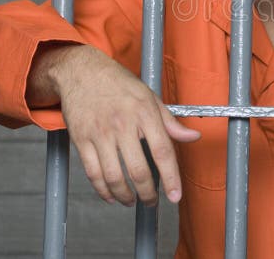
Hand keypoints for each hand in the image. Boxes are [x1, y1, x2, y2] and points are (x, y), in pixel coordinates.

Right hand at [38, 45, 199, 206]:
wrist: (82, 71)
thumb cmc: (119, 84)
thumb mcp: (150, 97)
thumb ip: (171, 122)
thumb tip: (193, 137)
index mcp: (145, 113)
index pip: (163, 151)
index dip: (171, 177)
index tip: (175, 196)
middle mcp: (123, 124)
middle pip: (138, 170)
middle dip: (148, 193)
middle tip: (152, 201)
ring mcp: (100, 133)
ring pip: (114, 176)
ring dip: (125, 196)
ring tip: (133, 201)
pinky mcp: (81, 139)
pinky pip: (93, 173)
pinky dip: (103, 190)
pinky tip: (111, 195)